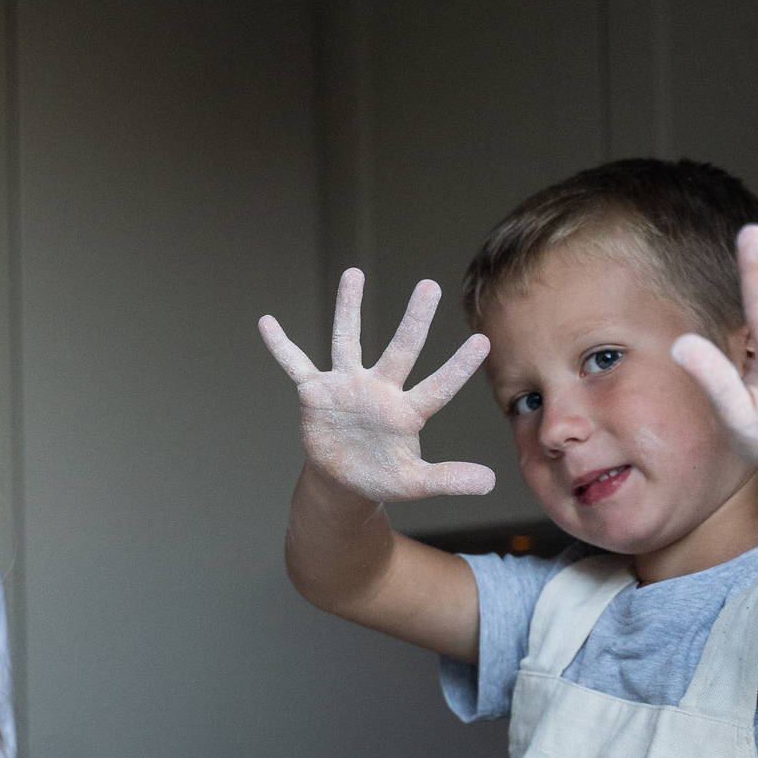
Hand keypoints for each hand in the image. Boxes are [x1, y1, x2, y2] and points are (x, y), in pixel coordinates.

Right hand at [260, 270, 495, 502]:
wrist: (343, 480)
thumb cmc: (382, 476)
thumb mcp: (414, 483)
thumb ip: (449, 479)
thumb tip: (490, 481)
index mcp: (406, 412)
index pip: (437, 387)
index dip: (457, 368)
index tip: (482, 342)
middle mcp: (379, 389)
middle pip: (400, 350)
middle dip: (414, 320)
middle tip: (429, 286)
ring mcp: (347, 386)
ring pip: (348, 341)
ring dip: (348, 309)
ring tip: (352, 274)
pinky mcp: (316, 392)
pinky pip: (296, 365)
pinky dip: (281, 346)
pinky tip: (267, 323)